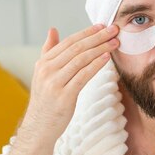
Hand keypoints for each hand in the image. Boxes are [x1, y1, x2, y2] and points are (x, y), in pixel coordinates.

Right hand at [22, 23, 119, 138]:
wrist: (39, 128)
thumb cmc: (45, 100)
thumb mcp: (42, 74)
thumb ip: (48, 51)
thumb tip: (53, 29)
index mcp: (43, 63)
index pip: (68, 42)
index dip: (86, 32)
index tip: (102, 26)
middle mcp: (47, 70)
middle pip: (77, 48)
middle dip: (97, 37)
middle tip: (113, 29)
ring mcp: (54, 83)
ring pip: (81, 60)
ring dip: (100, 48)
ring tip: (115, 42)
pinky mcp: (64, 96)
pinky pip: (83, 76)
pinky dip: (96, 65)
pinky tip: (107, 58)